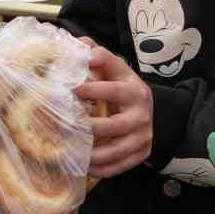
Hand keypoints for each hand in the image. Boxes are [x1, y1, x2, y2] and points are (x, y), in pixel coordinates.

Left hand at [75, 46, 153, 178]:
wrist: (147, 108)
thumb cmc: (122, 86)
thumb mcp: (116, 69)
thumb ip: (99, 56)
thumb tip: (79, 45)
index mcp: (135, 90)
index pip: (114, 90)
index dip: (94, 89)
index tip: (72, 88)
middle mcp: (142, 113)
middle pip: (114, 125)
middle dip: (90, 128)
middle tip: (67, 128)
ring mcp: (144, 135)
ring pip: (117, 150)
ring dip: (94, 154)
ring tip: (73, 153)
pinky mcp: (143, 152)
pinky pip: (122, 165)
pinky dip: (104, 168)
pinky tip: (87, 167)